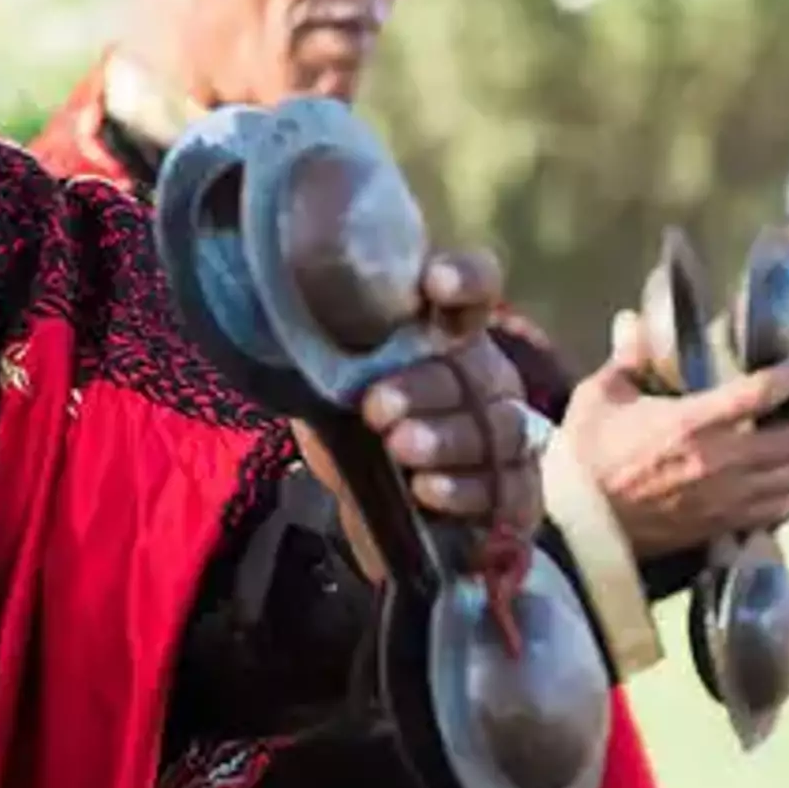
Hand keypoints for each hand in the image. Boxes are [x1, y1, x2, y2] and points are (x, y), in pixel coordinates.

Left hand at [290, 250, 545, 569]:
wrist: (377, 508)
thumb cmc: (354, 427)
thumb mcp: (327, 382)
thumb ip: (318, 349)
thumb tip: (272, 322)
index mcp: (446, 334)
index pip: (476, 286)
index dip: (465, 279)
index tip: (434, 283)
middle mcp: (485, 378)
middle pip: (475, 373)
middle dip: (425, 388)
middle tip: (376, 407)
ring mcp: (508, 436)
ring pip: (498, 430)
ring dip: (446, 439)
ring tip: (398, 448)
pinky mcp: (516, 494)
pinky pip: (509, 491)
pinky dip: (468, 491)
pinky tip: (428, 490)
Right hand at [568, 321, 788, 555]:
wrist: (579, 525)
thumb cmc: (586, 456)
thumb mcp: (597, 397)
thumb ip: (626, 359)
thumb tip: (633, 321)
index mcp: (690, 421)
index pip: (759, 393)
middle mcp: (718, 460)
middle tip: (786, 414)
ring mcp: (724, 498)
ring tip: (782, 451)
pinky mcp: (722, 526)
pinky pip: (776, 512)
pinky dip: (782, 496)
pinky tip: (770, 485)